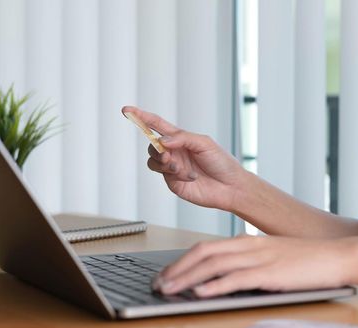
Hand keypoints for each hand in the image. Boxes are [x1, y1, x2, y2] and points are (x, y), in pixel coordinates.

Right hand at [122, 106, 247, 210]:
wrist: (231, 187)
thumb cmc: (222, 163)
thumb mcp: (205, 143)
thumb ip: (183, 138)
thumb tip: (162, 140)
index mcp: (181, 138)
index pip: (156, 125)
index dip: (141, 117)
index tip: (126, 110)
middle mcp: (174, 152)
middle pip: (151, 145)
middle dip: (155, 148)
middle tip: (167, 155)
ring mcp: (173, 168)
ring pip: (153, 161)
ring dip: (163, 162)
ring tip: (177, 166)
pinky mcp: (173, 182)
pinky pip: (165, 175)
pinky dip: (176, 174)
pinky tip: (190, 176)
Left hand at [152, 235, 357, 297]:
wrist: (338, 256)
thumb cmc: (307, 260)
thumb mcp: (271, 256)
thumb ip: (248, 262)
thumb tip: (224, 276)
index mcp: (247, 241)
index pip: (205, 247)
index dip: (181, 261)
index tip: (166, 275)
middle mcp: (249, 246)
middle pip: (203, 253)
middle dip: (177, 269)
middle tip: (158, 284)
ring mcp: (260, 258)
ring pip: (214, 265)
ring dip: (188, 278)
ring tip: (169, 289)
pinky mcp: (271, 273)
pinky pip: (237, 278)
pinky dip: (216, 285)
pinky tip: (201, 293)